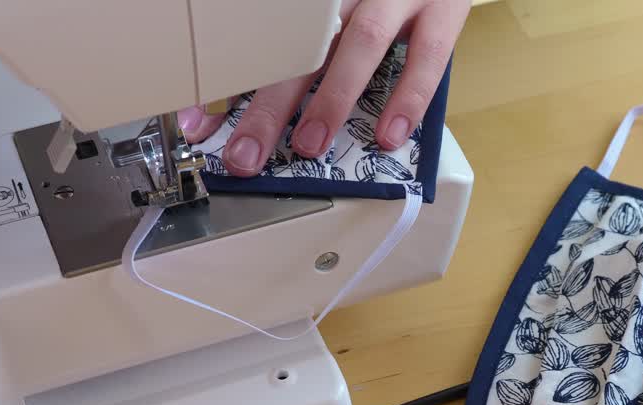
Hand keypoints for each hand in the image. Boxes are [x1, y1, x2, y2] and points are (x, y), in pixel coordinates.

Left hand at [180, 0, 470, 176]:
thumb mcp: (333, 9)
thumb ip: (303, 44)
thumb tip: (248, 102)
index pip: (263, 36)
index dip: (228, 81)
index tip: (199, 122)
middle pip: (303, 45)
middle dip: (269, 104)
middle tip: (245, 152)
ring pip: (361, 43)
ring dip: (333, 98)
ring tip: (309, 145)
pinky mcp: (443, 10)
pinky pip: (426, 57)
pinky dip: (407, 97)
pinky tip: (388, 134)